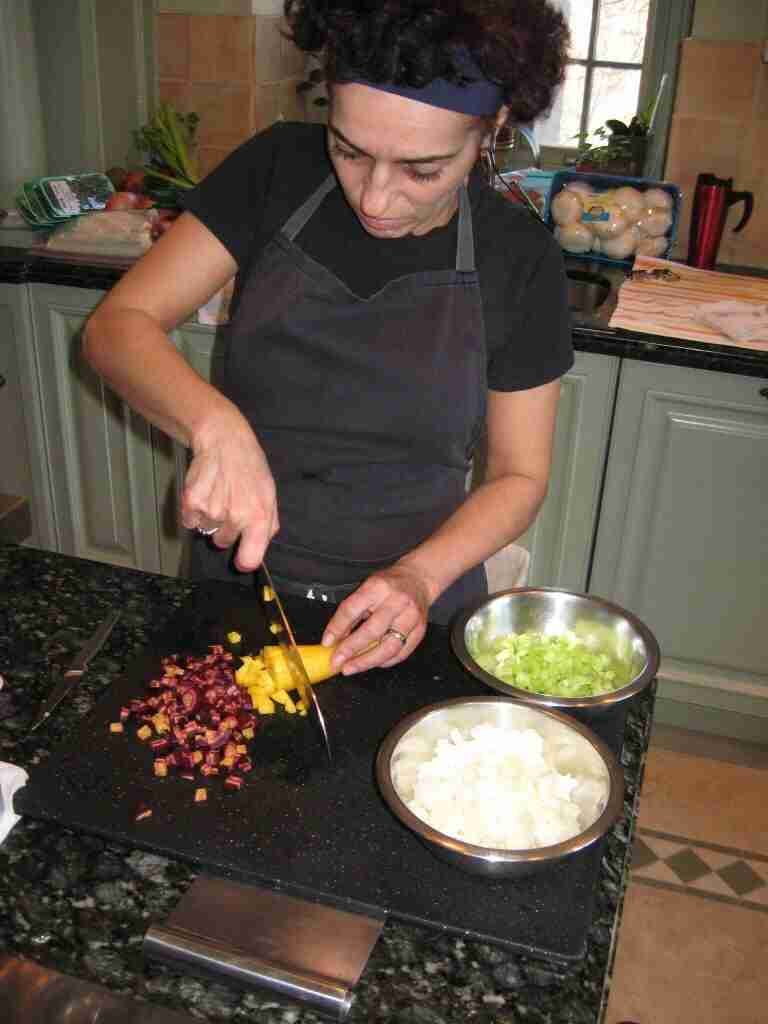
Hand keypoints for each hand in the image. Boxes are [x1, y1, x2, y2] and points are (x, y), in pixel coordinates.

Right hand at [180, 407, 278, 570]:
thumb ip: (268, 525)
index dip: (244, 560)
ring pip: (206, 530)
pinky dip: (193, 510)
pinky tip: (205, 491)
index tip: (241, 556)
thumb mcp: (269, 495)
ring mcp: (212, 511)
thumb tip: (259, 548)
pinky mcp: (191, 502)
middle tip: (229, 503)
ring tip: (218, 493)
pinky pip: (189, 521)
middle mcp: (235, 517)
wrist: (224, 440)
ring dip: (209, 517)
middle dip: (225, 528)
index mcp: (259, 518)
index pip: (249, 560)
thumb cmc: (249, 468)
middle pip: (222, 543)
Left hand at [321, 564, 436, 674]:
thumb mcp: (366, 589)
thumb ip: (352, 612)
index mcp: (378, 587)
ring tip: (352, 667)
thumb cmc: (389, 585)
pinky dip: (385, 661)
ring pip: (389, 647)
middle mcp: (397, 601)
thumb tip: (335, 638)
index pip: (352, 609)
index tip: (327, 642)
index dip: (337, 627)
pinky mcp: (420, 630)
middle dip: (351, 649)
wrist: (418, 579)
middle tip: (337, 661)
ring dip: (367, 661)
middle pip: (372, 631)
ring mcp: (411, 617)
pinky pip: (401, 653)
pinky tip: (373, 663)